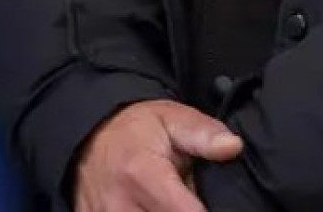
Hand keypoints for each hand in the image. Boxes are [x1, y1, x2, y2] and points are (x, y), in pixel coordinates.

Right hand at [74, 100, 244, 211]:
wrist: (90, 138)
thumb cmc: (136, 130)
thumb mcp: (172, 119)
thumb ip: (203, 134)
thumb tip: (232, 146)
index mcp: (142, 174)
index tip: (216, 206)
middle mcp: (119, 205)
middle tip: (191, 199)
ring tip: (172, 201)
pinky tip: (154, 208)